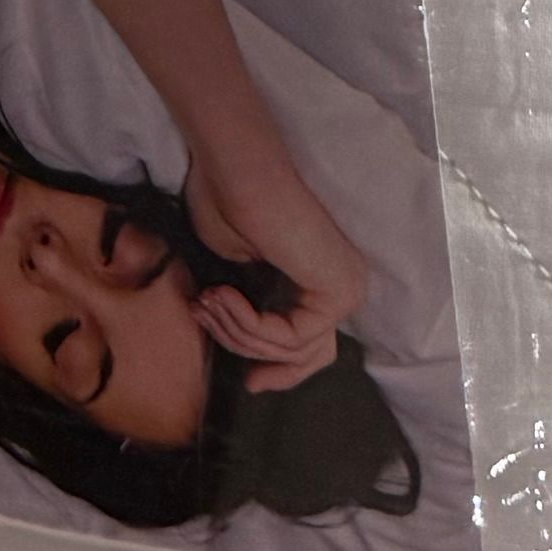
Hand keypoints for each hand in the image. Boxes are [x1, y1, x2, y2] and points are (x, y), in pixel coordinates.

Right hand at [183, 142, 368, 352]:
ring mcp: (346, 289)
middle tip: (208, 325)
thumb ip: (251, 305)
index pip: (313, 345)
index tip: (249, 383)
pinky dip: (248, 323)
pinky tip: (220, 295)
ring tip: (205, 299)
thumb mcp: (237, 269)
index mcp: (324, 278)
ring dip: (236, 330)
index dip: (280, 371)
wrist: (237, 167)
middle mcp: (345, 286)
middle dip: (252, 352)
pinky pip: (290, 336)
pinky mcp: (338, 291)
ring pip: (290, 349)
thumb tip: (243, 340)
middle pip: (308, 356)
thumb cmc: (228, 200)